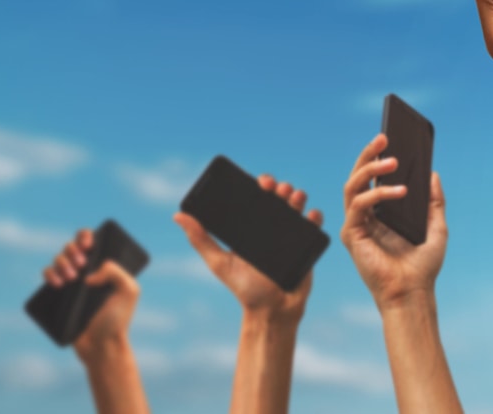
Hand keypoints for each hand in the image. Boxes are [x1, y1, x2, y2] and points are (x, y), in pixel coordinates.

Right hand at [44, 230, 140, 359]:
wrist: (101, 345)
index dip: (86, 236)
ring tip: (71, 279)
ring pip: (59, 259)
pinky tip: (57, 284)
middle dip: (73, 251)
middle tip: (81, 265)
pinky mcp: (59, 295)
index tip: (89, 246)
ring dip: (62, 262)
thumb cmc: (117, 319)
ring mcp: (72, 282)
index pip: (92, 240)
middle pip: (72, 246)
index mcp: (106, 266)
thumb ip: (116, 272)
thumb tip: (89, 274)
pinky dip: (49, 274)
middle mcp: (88, 270)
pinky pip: (47, 275)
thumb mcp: (128, 291)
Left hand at [173, 176, 322, 321]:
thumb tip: (177, 215)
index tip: (262, 182)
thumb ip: (200, 240)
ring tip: (295, 198)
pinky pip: (314, 226)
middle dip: (281, 188)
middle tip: (278, 189)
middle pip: (279, 198)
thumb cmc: (245, 289)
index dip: (261, 185)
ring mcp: (291, 235)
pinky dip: (315, 217)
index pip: (257, 199)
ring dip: (298, 197)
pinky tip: (310, 216)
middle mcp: (272, 228)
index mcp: (252, 228)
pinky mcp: (307, 245)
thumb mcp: (219, 262)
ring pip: (297, 207)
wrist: (272, 310)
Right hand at [342, 134, 448, 308]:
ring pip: (353, 185)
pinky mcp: (351, 234)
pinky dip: (377, 193)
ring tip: (393, 159)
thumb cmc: (423, 265)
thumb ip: (434, 201)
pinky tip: (398, 191)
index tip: (391, 137)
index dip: (378, 157)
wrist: (414, 293)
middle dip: (369, 154)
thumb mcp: (437, 227)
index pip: (374, 178)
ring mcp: (356, 224)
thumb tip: (433, 173)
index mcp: (382, 213)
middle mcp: (366, 216)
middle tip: (385, 137)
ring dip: (370, 168)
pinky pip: (358, 205)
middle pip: (359, 176)